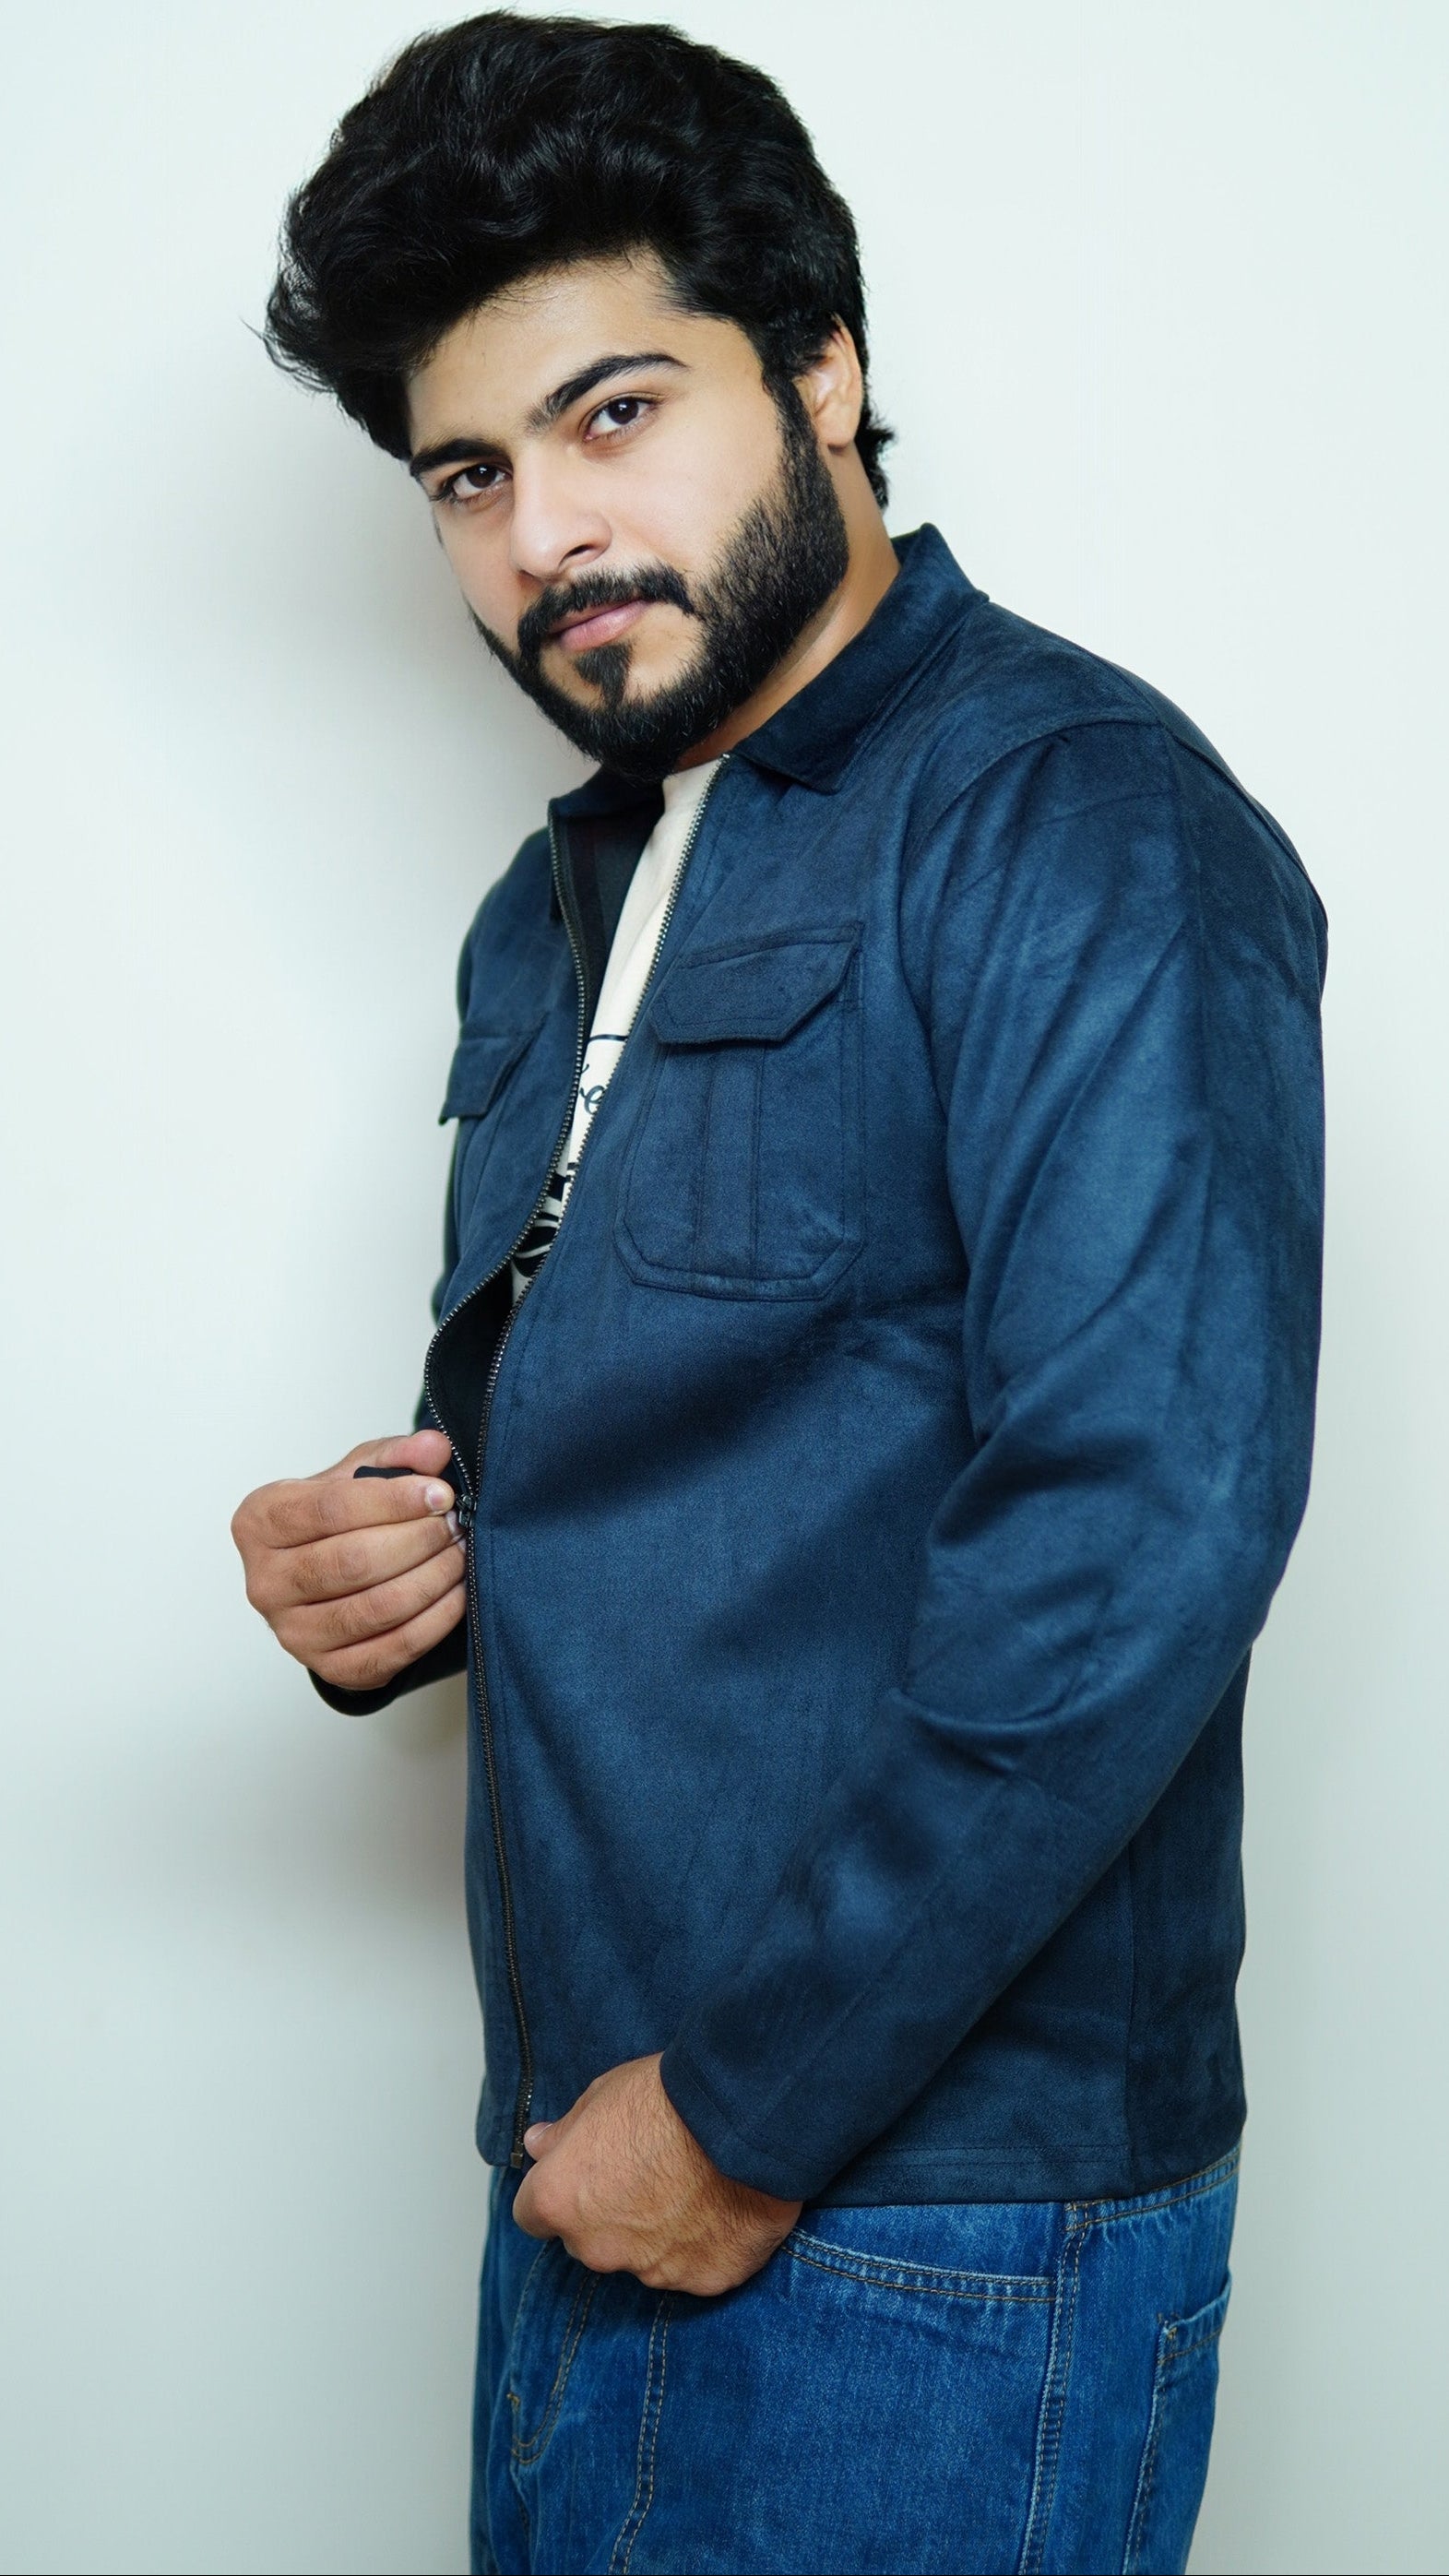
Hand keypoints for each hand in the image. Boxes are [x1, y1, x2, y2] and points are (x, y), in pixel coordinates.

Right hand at [232, 1428, 465, 1691]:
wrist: (327, 1578)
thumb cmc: (337, 1520)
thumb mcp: (359, 1473)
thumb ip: (396, 1455)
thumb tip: (434, 1448)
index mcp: (261, 1521)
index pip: (330, 1508)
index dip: (393, 1500)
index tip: (440, 1494)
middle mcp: (265, 1581)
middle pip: (353, 1561)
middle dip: (419, 1540)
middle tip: (456, 1525)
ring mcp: (292, 1632)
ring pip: (375, 1608)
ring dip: (432, 1579)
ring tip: (460, 1554)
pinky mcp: (328, 1668)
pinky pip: (392, 1649)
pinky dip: (435, 1620)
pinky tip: (456, 1593)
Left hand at [512, 2054, 801, 2295]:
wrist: (741, 2116)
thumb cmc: (665, 2097)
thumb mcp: (600, 2096)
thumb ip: (565, 2134)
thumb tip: (538, 2145)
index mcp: (561, 2202)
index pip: (532, 2215)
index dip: (556, 2195)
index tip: (580, 2178)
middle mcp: (598, 2248)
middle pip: (588, 2241)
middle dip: (607, 2217)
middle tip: (646, 2176)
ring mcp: (652, 2271)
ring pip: (643, 2258)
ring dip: (656, 2234)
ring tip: (692, 2188)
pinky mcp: (703, 2280)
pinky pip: (695, 2268)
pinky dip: (703, 2247)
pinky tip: (723, 2208)